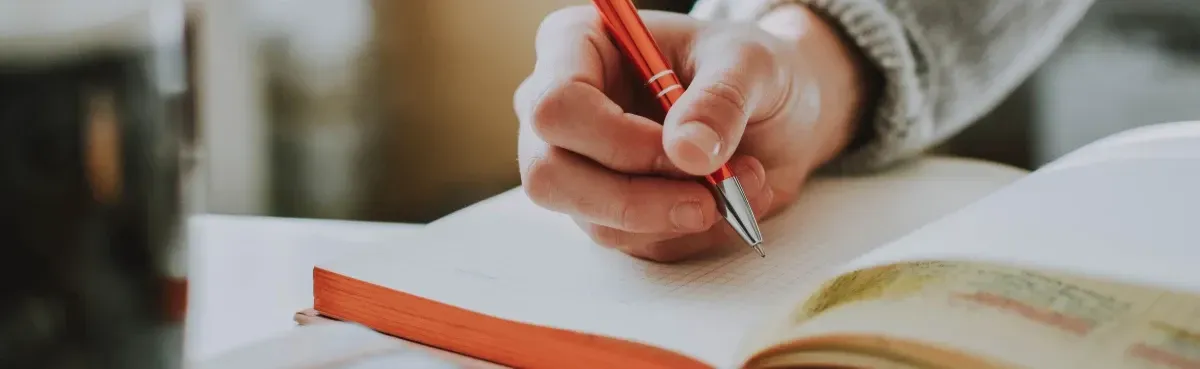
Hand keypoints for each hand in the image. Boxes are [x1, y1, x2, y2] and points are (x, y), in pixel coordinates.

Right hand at [514, 5, 872, 261]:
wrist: (774, 110)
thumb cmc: (748, 69)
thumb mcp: (751, 63)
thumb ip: (721, 100)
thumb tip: (688, 152)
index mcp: (576, 46)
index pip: (555, 105)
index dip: (614, 139)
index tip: (683, 151)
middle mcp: (560, 110)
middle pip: (550, 175)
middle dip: (635, 198)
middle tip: (709, 198)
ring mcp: (577, 166)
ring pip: (593, 219)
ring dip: (675, 216)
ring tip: (744, 182)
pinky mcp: (607, 211)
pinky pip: (632, 242)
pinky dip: (689, 231)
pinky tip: (729, 199)